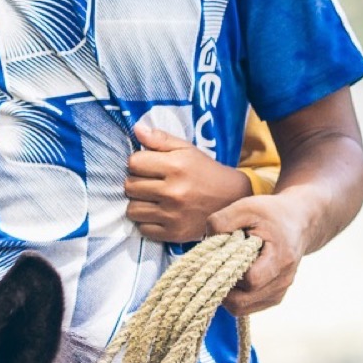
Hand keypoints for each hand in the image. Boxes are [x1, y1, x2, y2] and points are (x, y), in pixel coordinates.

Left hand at [124, 124, 255, 243]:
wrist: (232, 200)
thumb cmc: (205, 171)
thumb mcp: (186, 149)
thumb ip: (160, 139)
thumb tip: (136, 128)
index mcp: (176, 167)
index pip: (133, 163)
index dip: (138, 162)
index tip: (148, 166)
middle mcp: (173, 192)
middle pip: (130, 186)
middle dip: (137, 183)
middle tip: (151, 183)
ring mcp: (173, 215)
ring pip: (132, 210)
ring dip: (139, 204)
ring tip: (154, 199)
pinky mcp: (174, 233)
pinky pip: (143, 229)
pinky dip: (148, 222)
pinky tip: (160, 214)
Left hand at [203, 190, 311, 314]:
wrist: (298, 223)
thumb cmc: (270, 214)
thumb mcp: (246, 207)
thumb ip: (222, 221)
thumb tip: (205, 242)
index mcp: (280, 258)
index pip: (250, 280)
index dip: (228, 272)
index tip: (218, 257)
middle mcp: (283, 280)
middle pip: (242, 301)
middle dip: (221, 287)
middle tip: (214, 267)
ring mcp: (279, 292)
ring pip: (241, 308)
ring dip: (226, 293)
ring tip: (224, 270)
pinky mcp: (274, 298)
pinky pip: (246, 307)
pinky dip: (234, 296)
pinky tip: (233, 276)